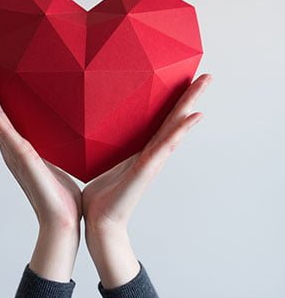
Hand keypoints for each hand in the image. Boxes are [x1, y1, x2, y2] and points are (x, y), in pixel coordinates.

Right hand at [0, 64, 81, 281]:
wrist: (62, 221)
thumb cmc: (61, 196)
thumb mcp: (59, 163)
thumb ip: (55, 149)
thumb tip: (63, 138)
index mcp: (22, 148)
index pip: (4, 116)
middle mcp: (13, 149)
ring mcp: (16, 153)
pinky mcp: (24, 159)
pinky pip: (5, 134)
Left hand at [82, 73, 212, 288]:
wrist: (100, 222)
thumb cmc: (101, 196)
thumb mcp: (101, 164)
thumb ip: (104, 149)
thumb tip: (89, 135)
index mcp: (141, 150)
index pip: (161, 121)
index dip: (174, 102)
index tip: (184, 81)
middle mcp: (151, 153)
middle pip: (174, 120)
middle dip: (190, 97)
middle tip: (207, 75)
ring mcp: (151, 162)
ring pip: (175, 128)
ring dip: (190, 106)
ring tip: (205, 83)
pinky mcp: (145, 171)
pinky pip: (164, 147)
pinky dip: (180, 131)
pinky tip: (193, 116)